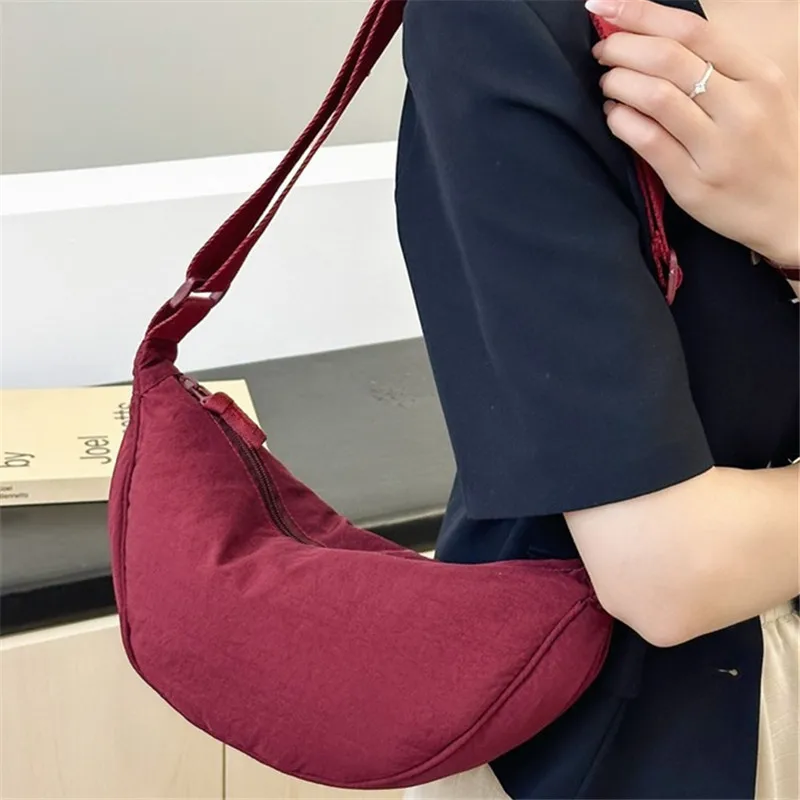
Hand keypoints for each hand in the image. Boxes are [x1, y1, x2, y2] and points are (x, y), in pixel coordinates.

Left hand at [587, 0, 798, 264]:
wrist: (791, 212)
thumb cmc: (769, 148)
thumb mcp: (762, 96)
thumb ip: (719, 68)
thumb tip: (656, 38)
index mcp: (760, 76)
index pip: (693, 30)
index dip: (641, 14)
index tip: (605, 7)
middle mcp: (741, 107)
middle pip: (668, 59)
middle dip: (621, 47)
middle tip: (603, 51)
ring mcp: (716, 147)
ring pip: (654, 96)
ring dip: (617, 83)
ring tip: (607, 83)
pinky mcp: (691, 182)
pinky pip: (646, 141)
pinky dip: (619, 121)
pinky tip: (612, 114)